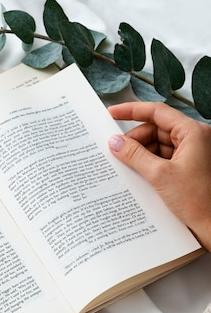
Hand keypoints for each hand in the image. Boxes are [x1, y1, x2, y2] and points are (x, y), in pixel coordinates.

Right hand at [108, 102, 210, 250]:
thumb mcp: (160, 176)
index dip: (133, 111)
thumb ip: (135, 156)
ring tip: (125, 164)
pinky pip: (164, 158)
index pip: (158, 112)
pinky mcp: (188, 167)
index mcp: (193, 132)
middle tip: (116, 149)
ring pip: (159, 144)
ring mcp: (193, 153)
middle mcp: (195, 139)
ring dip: (141, 153)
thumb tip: (116, 142)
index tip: (114, 112)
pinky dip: (149, 163)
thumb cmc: (199, 201)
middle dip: (136, 139)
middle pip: (157, 129)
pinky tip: (137, 172)